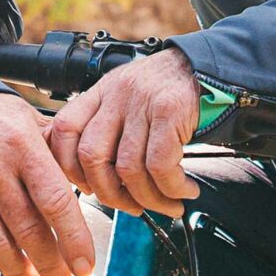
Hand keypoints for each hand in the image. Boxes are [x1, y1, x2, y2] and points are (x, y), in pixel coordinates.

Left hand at [48, 47, 201, 218]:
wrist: (212, 67)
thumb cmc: (171, 90)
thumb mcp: (131, 96)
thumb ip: (110, 126)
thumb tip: (97, 179)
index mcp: (102, 91)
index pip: (64, 130)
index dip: (70, 167)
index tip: (89, 188)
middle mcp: (117, 93)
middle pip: (93, 156)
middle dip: (110, 194)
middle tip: (132, 207)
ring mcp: (142, 101)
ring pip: (129, 168)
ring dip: (149, 198)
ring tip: (167, 204)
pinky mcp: (170, 110)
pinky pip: (161, 165)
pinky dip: (172, 188)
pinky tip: (183, 191)